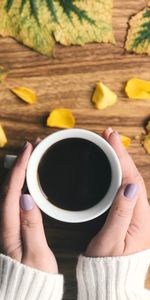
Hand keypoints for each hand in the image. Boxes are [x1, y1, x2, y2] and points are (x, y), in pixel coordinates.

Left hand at [0, 141, 57, 272]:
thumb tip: (27, 198)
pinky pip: (16, 198)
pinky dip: (22, 184)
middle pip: (9, 186)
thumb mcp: (36, 255)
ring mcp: (10, 224)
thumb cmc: (33, 279)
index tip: (29, 150)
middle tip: (32, 148)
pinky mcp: (15, 226)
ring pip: (12, 191)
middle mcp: (6, 223)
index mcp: (9, 228)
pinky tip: (30, 181)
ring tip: (32, 158)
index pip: (12, 191)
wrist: (27, 294)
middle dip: (19, 164)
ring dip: (20, 172)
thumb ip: (31, 226)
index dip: (20, 168)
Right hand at [86, 128, 149, 256]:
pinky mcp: (129, 214)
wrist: (112, 280)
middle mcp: (143, 212)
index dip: (121, 156)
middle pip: (132, 175)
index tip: (111, 138)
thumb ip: (121, 213)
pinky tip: (112, 165)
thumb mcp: (111, 240)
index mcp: (141, 217)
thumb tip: (129, 186)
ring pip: (129, 179)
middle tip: (108, 134)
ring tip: (109, 144)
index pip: (131, 178)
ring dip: (120, 160)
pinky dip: (118, 172)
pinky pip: (125, 187)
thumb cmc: (108, 264)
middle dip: (121, 153)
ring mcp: (137, 212)